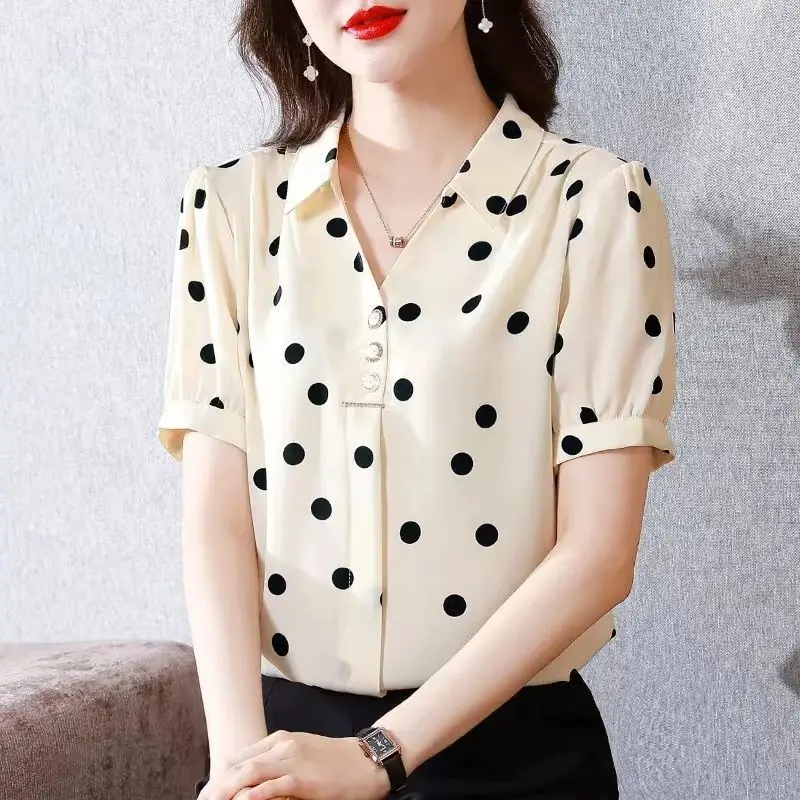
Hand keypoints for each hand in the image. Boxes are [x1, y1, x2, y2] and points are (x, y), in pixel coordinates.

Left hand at [197, 730, 390, 799]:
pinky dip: (256, 793)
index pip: (238, 758)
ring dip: (227, 790)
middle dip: (215, 787)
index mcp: (279, 740)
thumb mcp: (302, 755)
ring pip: (251, 772)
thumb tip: (249, 785)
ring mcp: (294, 759)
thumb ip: (276, 764)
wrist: (367, 761)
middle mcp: (282, 745)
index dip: (218, 778)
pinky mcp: (306, 778)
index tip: (206, 795)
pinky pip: (275, 785)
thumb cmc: (336, 762)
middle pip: (238, 765)